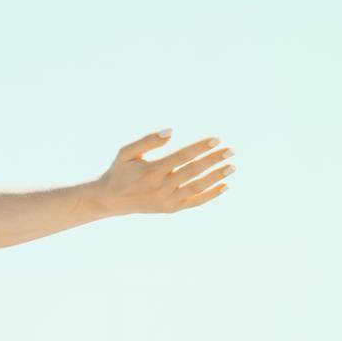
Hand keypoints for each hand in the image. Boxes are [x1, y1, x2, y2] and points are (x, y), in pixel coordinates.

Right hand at [93, 129, 234, 215]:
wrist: (110, 200)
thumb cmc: (120, 171)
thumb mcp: (126, 152)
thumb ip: (147, 140)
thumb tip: (171, 131)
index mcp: (151, 171)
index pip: (182, 156)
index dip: (200, 147)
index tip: (216, 139)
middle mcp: (160, 187)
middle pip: (193, 171)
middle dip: (214, 160)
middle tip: (231, 150)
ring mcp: (167, 200)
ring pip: (197, 187)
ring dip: (216, 177)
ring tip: (232, 166)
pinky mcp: (170, 209)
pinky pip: (195, 202)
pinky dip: (211, 195)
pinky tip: (225, 186)